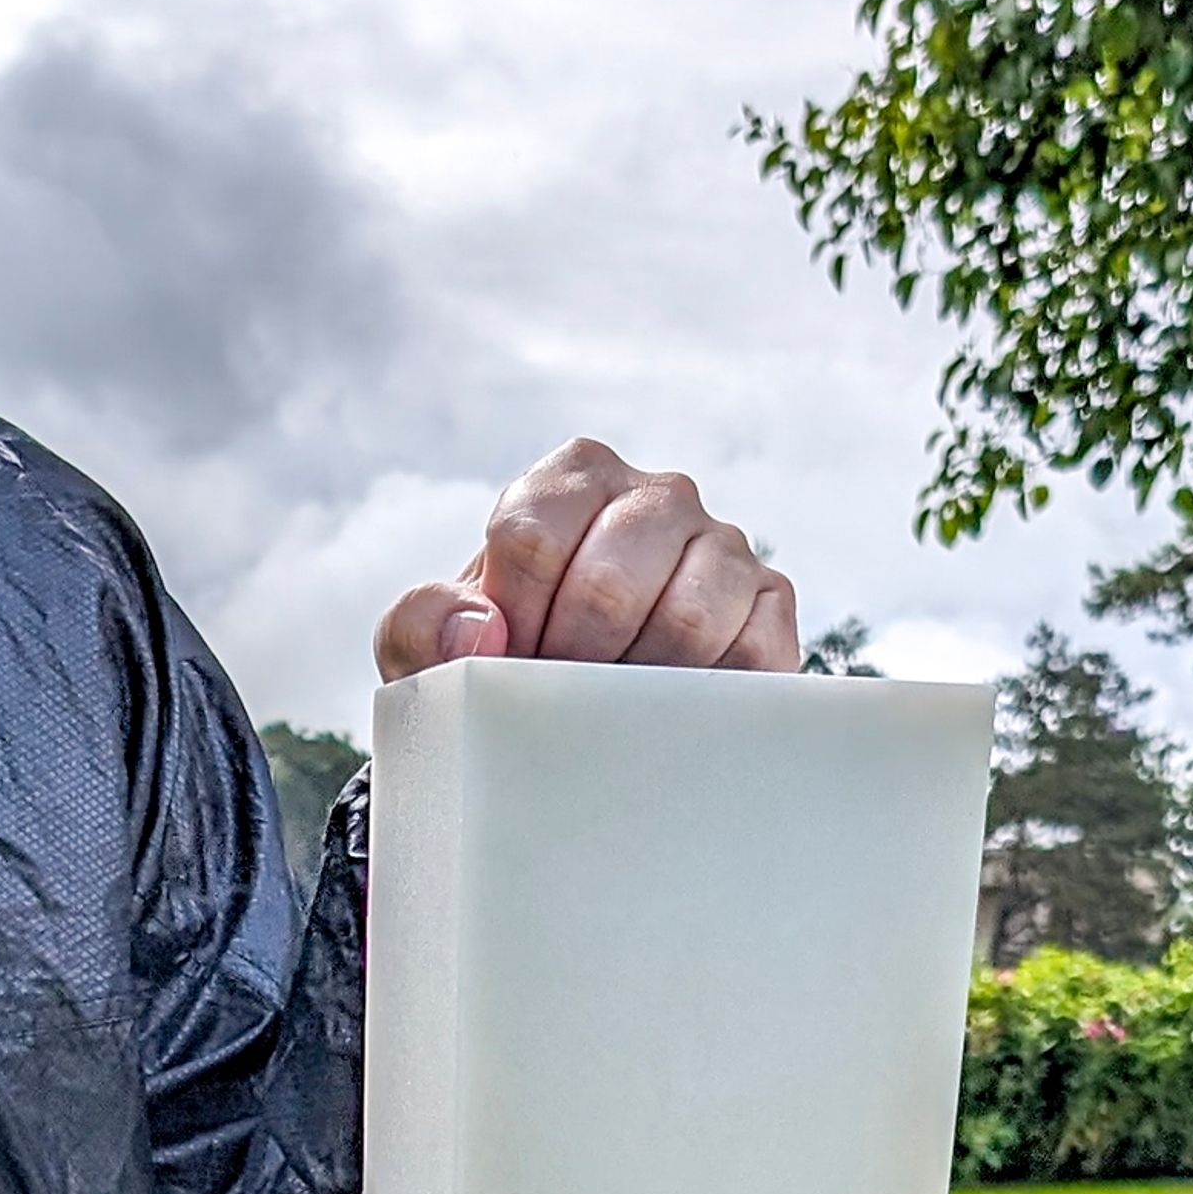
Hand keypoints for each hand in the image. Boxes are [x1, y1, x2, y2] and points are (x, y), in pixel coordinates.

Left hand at [377, 437, 799, 681]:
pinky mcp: (770, 608)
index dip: (511, 621)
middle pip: (608, 586)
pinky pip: (746, 656)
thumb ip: (422, 624)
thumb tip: (480, 632)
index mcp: (576, 478)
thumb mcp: (427, 645)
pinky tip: (666, 711)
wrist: (574, 714)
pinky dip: (698, 702)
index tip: (511, 654)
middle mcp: (658, 496)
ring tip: (610, 705)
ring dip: (634, 687)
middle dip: (569, 662)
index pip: (531, 540)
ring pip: (686, 620)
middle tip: (560, 691)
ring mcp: (723, 548)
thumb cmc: (498, 664)